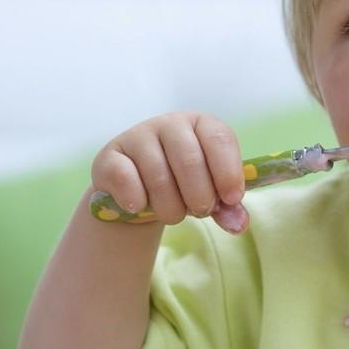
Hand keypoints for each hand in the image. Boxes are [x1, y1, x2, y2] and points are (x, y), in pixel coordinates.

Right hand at [91, 111, 247, 233]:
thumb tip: (239, 224)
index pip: (220, 139)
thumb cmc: (183, 186)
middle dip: (200, 197)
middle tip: (201, 212)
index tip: (231, 199)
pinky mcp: (109, 157)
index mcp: (201, 124)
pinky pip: (126, 181)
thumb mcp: (210, 192)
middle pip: (190, 161)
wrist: (137, 193)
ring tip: (174, 214)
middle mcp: (170, 124)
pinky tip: (140, 207)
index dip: (228, 172)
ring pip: (159, 177)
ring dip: (171, 208)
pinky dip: (137, 202)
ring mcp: (137, 136)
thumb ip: (227, 207)